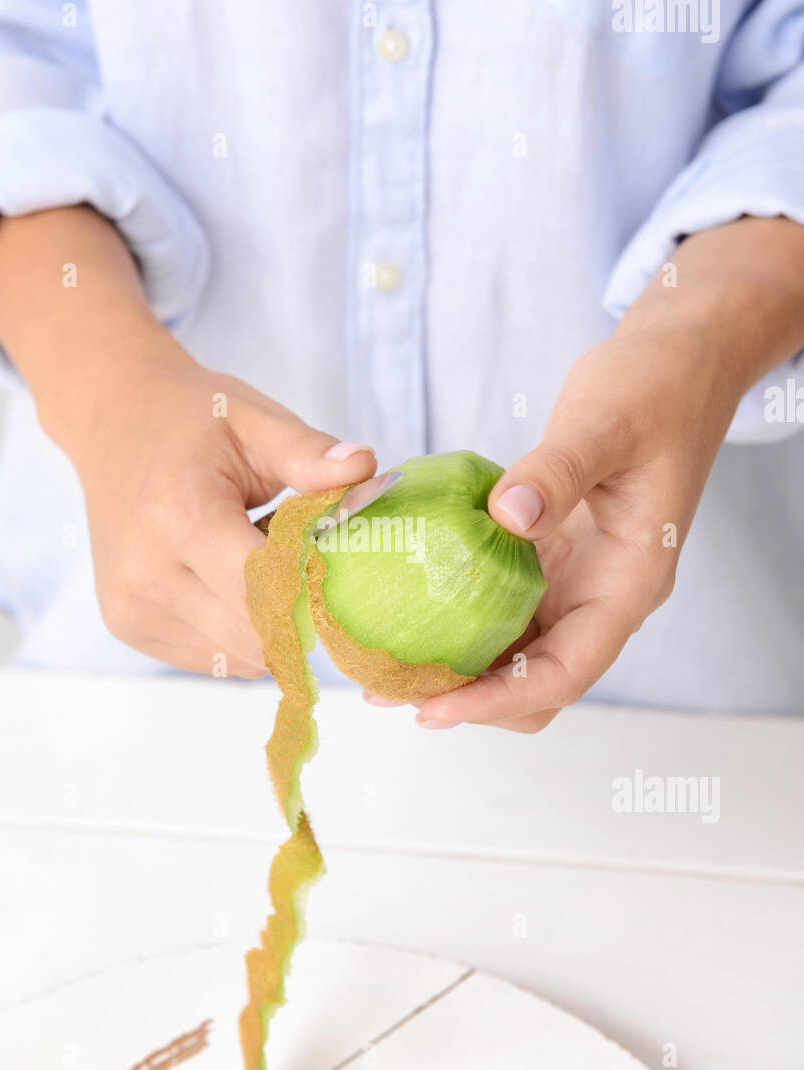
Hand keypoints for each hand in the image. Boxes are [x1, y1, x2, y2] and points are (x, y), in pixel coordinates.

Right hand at [76, 340, 375, 674]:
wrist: (112, 420)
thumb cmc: (190, 419)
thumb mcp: (256, 422)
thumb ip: (311, 455)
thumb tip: (367, 468)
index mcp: (179, 517)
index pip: (265, 590)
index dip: (314, 591)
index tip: (344, 573)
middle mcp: (146, 573)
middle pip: (255, 635)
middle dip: (296, 611)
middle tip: (303, 563)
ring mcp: (131, 606)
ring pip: (239, 657)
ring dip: (266, 624)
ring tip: (252, 561)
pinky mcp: (128, 625)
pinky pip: (213, 657)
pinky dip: (236, 629)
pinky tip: (225, 579)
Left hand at [414, 323, 741, 730]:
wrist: (681, 360)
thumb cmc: (657, 387)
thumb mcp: (605, 422)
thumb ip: (558, 471)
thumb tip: (507, 517)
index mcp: (630, 581)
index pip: (565, 672)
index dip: (499, 700)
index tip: (434, 709)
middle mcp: (604, 594)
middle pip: (537, 681)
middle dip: (471, 699)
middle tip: (391, 690)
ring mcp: (578, 577)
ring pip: (518, 651)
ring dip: (460, 666)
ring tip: (387, 664)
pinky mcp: (553, 553)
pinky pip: (505, 602)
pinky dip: (459, 615)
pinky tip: (408, 606)